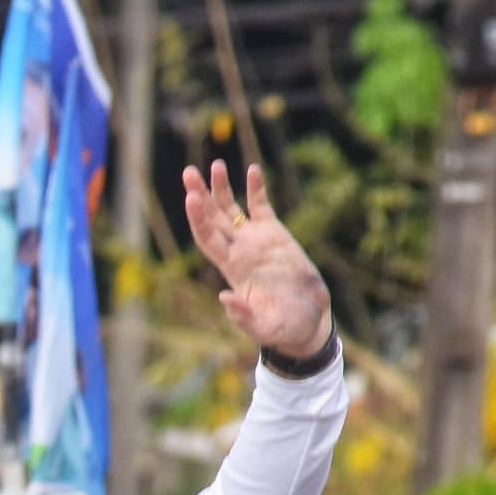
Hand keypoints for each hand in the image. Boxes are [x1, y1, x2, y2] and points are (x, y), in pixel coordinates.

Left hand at [183, 160, 333, 365]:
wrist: (307, 322)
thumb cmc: (282, 329)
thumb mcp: (262, 326)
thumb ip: (242, 315)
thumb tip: (223, 297)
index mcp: (231, 269)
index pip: (207, 239)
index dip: (198, 219)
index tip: (191, 198)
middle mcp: (238, 251)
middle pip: (212, 218)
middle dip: (200, 195)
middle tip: (188, 172)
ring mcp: (255, 241)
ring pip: (232, 208)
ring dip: (222, 187)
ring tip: (216, 165)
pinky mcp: (275, 235)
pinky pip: (261, 207)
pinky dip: (256, 189)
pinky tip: (253, 170)